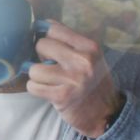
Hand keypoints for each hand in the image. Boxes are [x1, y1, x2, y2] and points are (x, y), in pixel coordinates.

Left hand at [26, 20, 122, 137]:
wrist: (106, 114)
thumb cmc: (93, 82)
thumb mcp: (90, 57)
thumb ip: (69, 41)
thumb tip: (41, 24)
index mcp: (89, 47)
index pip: (53, 28)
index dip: (46, 37)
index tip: (49, 48)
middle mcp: (83, 60)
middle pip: (41, 45)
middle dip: (41, 57)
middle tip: (51, 67)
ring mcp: (72, 79)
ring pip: (33, 68)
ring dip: (37, 76)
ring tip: (50, 81)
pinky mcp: (62, 96)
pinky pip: (33, 86)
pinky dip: (36, 89)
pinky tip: (48, 91)